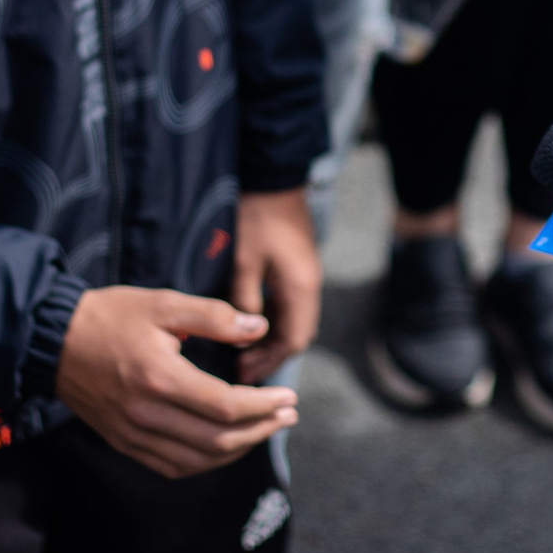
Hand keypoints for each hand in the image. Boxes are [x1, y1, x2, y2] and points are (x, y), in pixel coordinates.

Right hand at [54, 286, 298, 477]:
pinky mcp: (123, 443)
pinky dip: (206, 461)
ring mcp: (132, 435)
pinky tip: (226, 445)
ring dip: (238, 449)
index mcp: (159, 378)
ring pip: (197, 460)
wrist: (53, 340)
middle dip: (260, 430)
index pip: (224, 407)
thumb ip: (214, 316)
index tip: (289, 397)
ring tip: (265, 429)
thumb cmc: (111, 316)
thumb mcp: (164, 303)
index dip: (263, 406)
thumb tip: (258, 329)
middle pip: (217, 440)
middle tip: (287, 415)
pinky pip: (172, 466)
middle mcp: (145, 414)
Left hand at [232, 190, 322, 385]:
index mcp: (300, 289)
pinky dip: (275, 323)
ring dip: (274, 341)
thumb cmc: (257, 219)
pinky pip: (292, 307)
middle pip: (299, 335)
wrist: (275, 180)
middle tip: (242, 369)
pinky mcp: (299, 269)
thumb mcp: (244, 262)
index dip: (269, 361)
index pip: (294, 340)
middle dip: (272, 356)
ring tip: (245, 353)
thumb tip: (244, 333)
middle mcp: (309, 287)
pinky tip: (253, 326)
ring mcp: (307, 277)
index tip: (243, 373)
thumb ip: (245, 300)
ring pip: (296, 322)